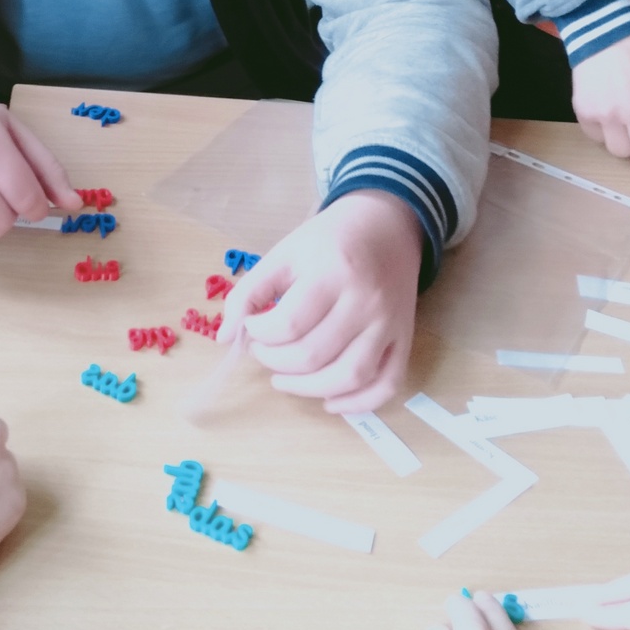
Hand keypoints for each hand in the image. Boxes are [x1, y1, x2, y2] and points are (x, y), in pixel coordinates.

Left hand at [219, 190, 420, 413]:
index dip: (260, 335)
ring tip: (285, 379)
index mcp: (332, 273)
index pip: (288, 324)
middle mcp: (365, 301)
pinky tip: (330, 401)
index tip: (253, 327)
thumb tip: (225, 339)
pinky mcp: (405, 339)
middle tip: (264, 352)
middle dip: (276, 362)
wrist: (385, 226)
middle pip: (314, 355)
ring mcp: (389, 323)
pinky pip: (386, 385)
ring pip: (350, 377)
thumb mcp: (283, 253)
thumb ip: (249, 292)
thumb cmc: (328, 240)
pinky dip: (358, 404)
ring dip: (308, 389)